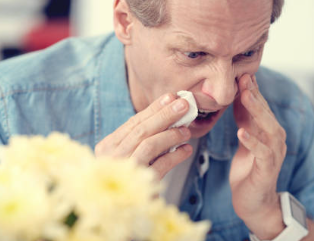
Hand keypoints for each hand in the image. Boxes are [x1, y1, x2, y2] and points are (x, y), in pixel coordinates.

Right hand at [95, 93, 192, 179]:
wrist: (116, 212)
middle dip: (165, 115)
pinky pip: (160, 165)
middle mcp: (112, 156)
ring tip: (186, 131)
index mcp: (107, 146)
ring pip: (150, 144)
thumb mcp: (125, 155)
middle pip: (142, 130)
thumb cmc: (123, 178)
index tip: (170, 98)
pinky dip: (175, 156)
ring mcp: (124, 170)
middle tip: (184, 105)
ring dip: (171, 134)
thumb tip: (166, 114)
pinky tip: (186, 150)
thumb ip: (139, 138)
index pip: (133, 123)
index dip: (154, 109)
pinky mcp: (139, 185)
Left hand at [231, 74, 286, 238]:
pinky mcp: (266, 169)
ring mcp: (272, 154)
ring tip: (245, 96)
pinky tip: (242, 132)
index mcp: (266, 133)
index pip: (259, 108)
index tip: (241, 74)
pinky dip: (252, 141)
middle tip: (243, 78)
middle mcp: (273, 140)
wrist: (253, 201)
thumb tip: (237, 98)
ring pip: (268, 128)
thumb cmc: (248, 170)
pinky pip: (262, 153)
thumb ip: (245, 122)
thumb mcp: (245, 141)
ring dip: (257, 111)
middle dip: (254, 95)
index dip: (251, 91)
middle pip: (265, 113)